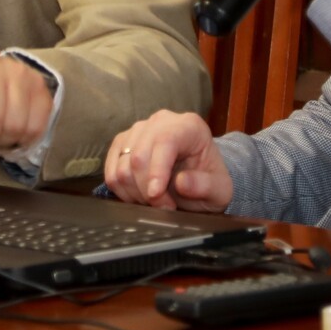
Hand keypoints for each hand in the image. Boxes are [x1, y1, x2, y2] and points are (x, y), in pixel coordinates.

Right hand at [103, 111, 232, 212]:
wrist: (197, 178)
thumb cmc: (209, 181)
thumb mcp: (219, 189)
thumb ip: (205, 186)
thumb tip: (182, 182)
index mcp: (189, 126)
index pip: (165, 141)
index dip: (157, 170)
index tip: (156, 195)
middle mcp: (160, 122)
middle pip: (139, 155)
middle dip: (147, 189)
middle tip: (164, 208)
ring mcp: (137, 130)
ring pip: (122, 166)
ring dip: (136, 193)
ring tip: (156, 203)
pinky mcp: (121, 144)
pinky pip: (111, 172)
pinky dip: (123, 191)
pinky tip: (140, 197)